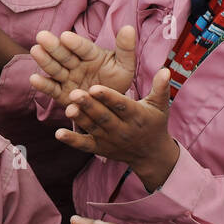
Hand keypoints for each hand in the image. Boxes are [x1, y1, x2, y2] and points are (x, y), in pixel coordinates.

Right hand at [29, 24, 138, 108]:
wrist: (110, 105)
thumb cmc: (117, 81)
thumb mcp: (125, 66)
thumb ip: (125, 49)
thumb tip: (129, 28)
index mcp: (91, 55)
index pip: (83, 48)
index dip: (75, 43)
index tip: (65, 36)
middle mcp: (76, 64)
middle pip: (64, 55)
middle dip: (53, 46)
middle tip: (41, 36)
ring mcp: (67, 78)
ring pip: (55, 69)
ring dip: (45, 61)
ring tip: (35, 51)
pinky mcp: (61, 93)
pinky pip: (52, 88)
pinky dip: (43, 85)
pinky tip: (34, 79)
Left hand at [58, 69, 179, 190]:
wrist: (150, 154)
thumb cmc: (154, 123)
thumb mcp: (160, 106)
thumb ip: (161, 87)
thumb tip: (165, 70)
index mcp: (136, 116)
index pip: (121, 105)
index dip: (108, 97)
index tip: (95, 87)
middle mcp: (122, 129)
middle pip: (103, 117)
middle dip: (89, 106)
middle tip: (75, 93)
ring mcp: (109, 140)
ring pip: (92, 128)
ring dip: (79, 119)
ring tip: (67, 107)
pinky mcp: (99, 148)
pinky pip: (84, 145)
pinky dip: (72, 140)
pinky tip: (58, 133)